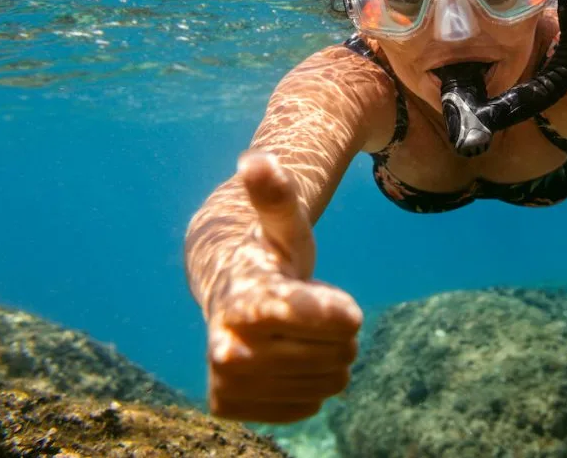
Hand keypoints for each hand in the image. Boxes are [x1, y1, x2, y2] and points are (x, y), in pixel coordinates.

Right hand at [206, 151, 361, 422]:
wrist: (225, 292)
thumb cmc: (266, 254)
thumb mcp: (282, 224)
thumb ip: (274, 194)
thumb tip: (255, 158)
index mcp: (244, 303)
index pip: (338, 320)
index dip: (341, 308)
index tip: (324, 294)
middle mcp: (227, 351)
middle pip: (339, 354)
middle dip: (337, 333)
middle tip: (308, 314)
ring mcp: (228, 384)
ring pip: (330, 383)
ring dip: (326, 358)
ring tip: (296, 334)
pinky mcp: (230, 407)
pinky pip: (311, 405)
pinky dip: (310, 384)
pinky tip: (286, 361)